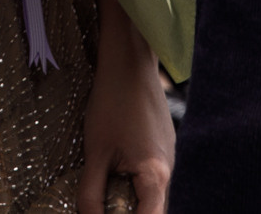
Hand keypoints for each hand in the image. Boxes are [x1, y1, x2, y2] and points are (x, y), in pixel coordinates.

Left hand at [80, 0, 172, 213]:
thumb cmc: (112, 103)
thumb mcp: (95, 152)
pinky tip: (113, 170)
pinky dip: (133, 181)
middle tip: (103, 205)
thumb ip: (91, 193)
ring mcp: (169, 156)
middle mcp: (169, 169)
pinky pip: (151, 174)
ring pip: (151, 192)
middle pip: (152, 210)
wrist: (129, 62)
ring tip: (105, 192)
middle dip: (128, 212)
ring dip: (130, 199)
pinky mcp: (162, 144)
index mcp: (156, 176)